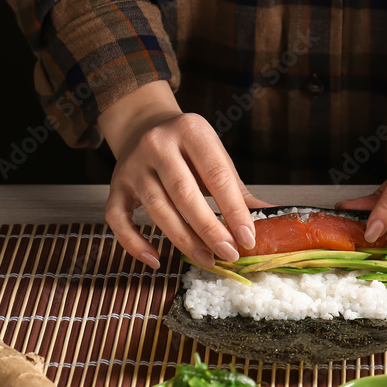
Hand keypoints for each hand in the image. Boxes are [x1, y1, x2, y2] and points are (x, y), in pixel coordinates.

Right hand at [99, 81, 269, 268]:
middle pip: (184, 194)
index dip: (233, 209)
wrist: (143, 126)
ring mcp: (133, 166)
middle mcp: (157, 145)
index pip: (216, 175)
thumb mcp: (216, 158)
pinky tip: (156, 260)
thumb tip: (272, 220)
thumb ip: (238, 190)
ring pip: (157, 209)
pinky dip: (135, 244)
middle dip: (209, 229)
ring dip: (183, 240)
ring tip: (207, 259)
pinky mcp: (115, 186)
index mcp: (191, 131)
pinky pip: (118, 220)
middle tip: (229, 254)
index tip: (248, 238)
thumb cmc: (189, 150)